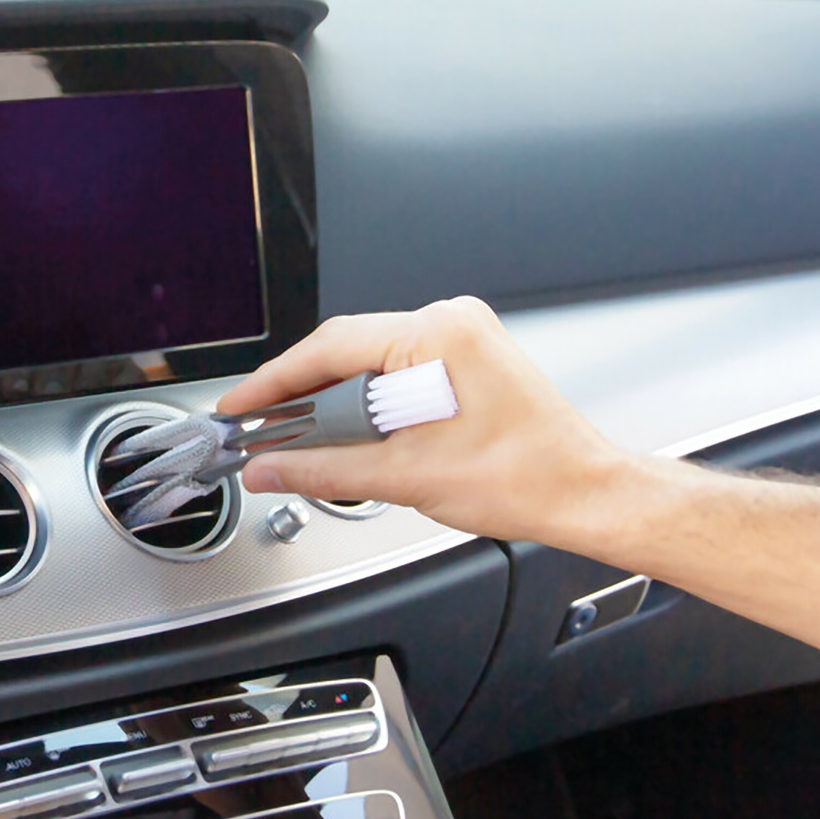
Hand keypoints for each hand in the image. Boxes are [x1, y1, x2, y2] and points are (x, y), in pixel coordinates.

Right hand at [218, 297, 622, 547]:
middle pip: (346, 349)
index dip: (274, 382)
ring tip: (294, 433)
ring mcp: (460, 339)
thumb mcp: (405, 477)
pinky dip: (364, 400)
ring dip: (331, 398)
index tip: (241, 407)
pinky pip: (396, 370)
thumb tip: (271, 468)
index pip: (330, 347)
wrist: (578, 494)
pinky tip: (343, 426)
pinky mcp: (464, 361)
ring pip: (370, 361)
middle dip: (298, 392)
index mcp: (438, 335)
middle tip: (258, 428)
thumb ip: (323, 470)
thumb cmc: (523, 478)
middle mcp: (450, 324)